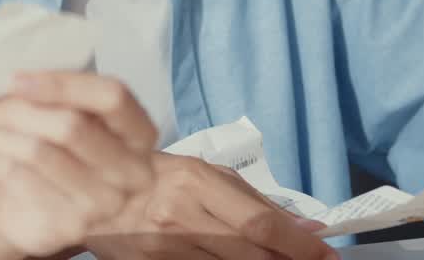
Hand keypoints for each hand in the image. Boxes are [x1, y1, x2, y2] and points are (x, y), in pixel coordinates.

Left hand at [0, 71, 157, 256]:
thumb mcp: (64, 115)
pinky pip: (22, 180)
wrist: (37, 209)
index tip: (15, 80)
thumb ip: (55, 95)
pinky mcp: (72, 226)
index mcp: (138, 131)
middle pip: (70, 125)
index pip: (112, 96)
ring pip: (39, 152)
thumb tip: (16, 80)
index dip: (62, 83)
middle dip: (17, 111)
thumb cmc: (55, 151)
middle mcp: (132, 171)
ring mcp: (106, 203)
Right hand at [84, 153, 337, 259]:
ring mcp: (164, 245)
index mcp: (195, 180)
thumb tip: (306, 226)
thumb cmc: (155, 177)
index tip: (328, 255)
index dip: (301, 245)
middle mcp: (179, 213)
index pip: (262, 222)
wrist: (95, 192)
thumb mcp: (202, 173)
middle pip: (252, 254)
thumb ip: (253, 198)